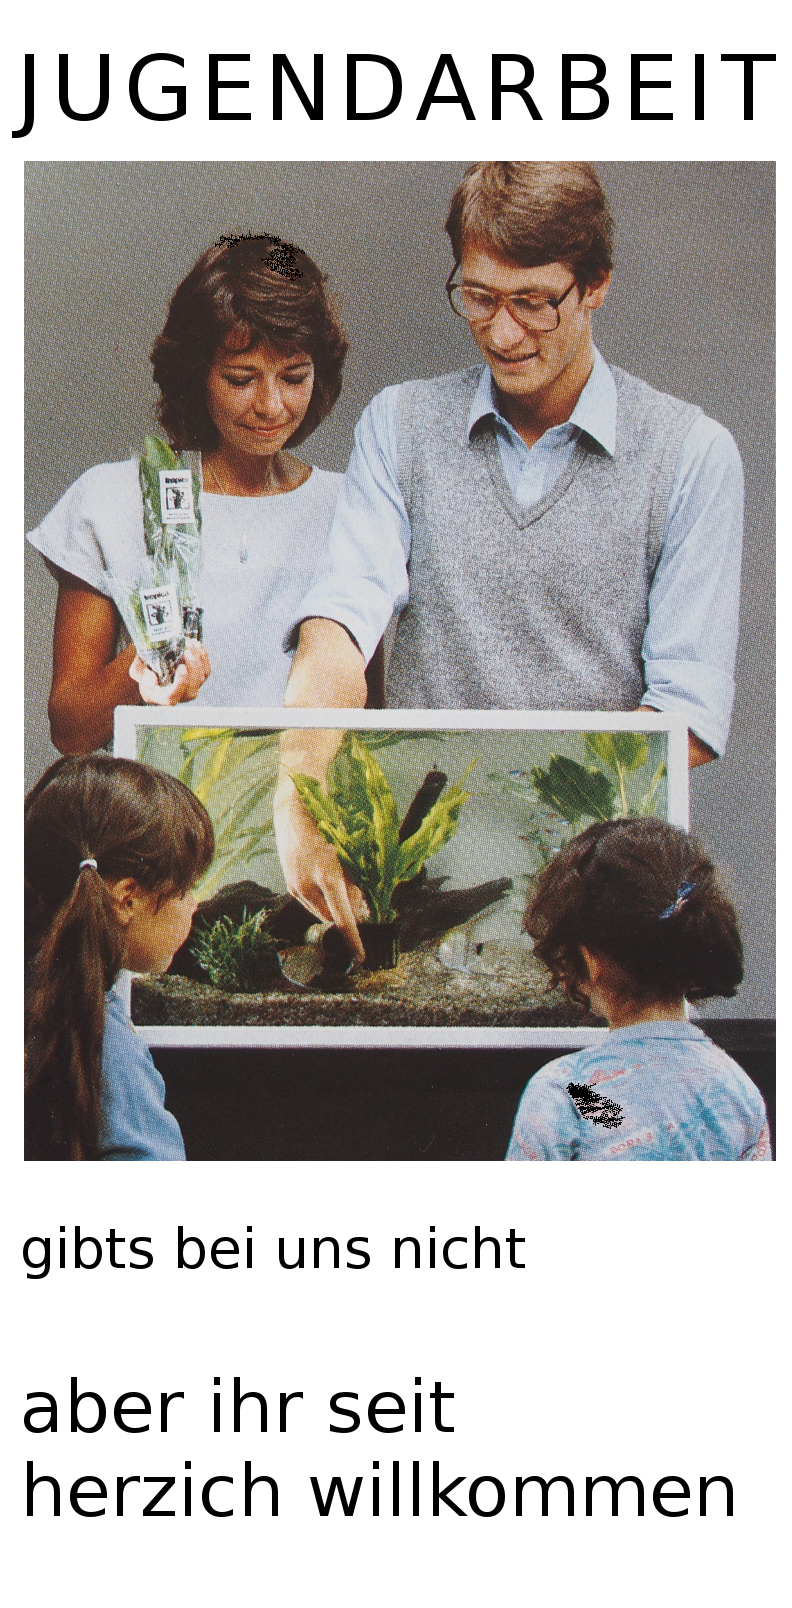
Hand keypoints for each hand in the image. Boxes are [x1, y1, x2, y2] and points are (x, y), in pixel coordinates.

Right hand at [129, 640, 210, 705]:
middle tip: (187, 650)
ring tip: (189, 643)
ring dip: (198, 660)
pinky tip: (196, 645)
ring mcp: (189, 688)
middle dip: (193, 670)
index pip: (172, 698)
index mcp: (160, 696)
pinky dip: (203, 657)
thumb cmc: (145, 667)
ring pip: (201, 679)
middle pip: (191, 691)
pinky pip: (206, 671)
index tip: (181, 667)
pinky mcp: (198, 678)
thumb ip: (139, 674)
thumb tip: (153, 681)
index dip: (180, 684)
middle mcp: (177, 695)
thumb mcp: (137, 668)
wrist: (155, 659)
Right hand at [273, 776, 367, 961]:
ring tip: (344, 888)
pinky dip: (324, 900)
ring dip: (335, 908)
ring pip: (322, 912)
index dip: (353, 940)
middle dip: (348, 917)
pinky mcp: (290, 884)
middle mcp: (309, 885)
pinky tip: (328, 883)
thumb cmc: (330, 826)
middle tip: (362, 904)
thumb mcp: (350, 854)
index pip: (343, 919)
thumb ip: (357, 883)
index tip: (361, 957)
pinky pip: (311, 903)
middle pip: (333, 917)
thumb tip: (363, 907)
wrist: (295, 810)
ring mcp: (296, 886)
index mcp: (328, 876)